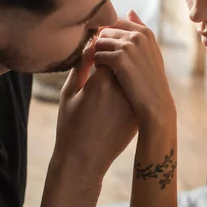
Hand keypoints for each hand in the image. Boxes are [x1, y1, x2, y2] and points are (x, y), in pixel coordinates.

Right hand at [53, 41, 137, 178]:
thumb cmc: (70, 126)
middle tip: (109, 49)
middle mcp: (121, 90)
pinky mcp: (138, 113)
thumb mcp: (68, 93)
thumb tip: (91, 46)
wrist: (83, 161)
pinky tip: (122, 85)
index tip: (96, 45)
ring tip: (116, 66)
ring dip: (127, 68)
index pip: (109, 50)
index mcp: (102, 81)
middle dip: (118, 53)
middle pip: (125, 60)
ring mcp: (132, 103)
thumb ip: (80, 67)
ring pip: (134, 75)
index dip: (102, 45)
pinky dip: (132, 84)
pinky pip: (137, 91)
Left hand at [94, 10, 175, 125]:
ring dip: (97, 55)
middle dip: (100, 45)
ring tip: (102, 69)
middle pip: (104, 31)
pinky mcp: (119, 59)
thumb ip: (140, 30)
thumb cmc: (151, 80)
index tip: (107, 52)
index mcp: (145, 32)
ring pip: (98, 42)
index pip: (116, 23)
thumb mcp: (150, 52)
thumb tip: (129, 11)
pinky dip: (96, 65)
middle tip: (101, 62)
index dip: (107, 37)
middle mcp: (137, 35)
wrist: (155, 104)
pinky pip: (97, 55)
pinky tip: (102, 75)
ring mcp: (129, 46)